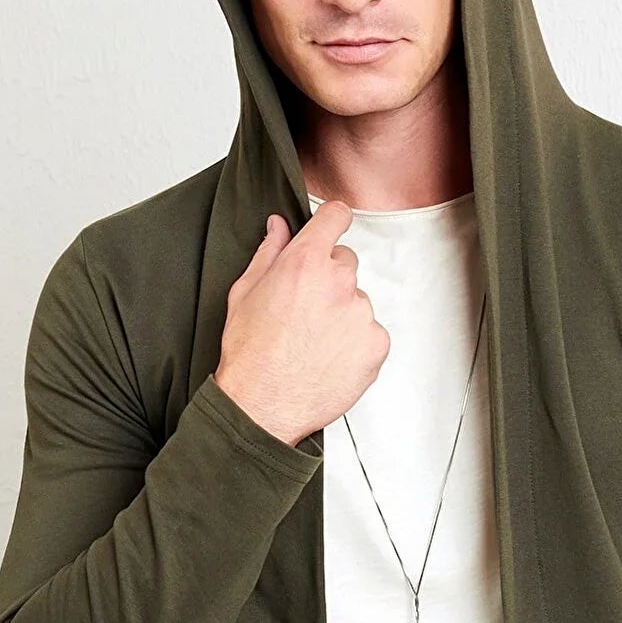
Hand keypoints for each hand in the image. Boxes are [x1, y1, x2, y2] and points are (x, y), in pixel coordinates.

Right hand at [213, 202, 389, 446]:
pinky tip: (329, 358)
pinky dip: (355, 343)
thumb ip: (269, 252)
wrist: (262, 406)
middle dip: (328, 279)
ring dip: (342, 314)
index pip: (336, 216)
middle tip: (305, 310)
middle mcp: (338, 282)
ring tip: (314, 342)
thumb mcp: (245, 292)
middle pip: (346, 262)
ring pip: (357, 301)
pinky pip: (370, 332)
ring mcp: (361, 314)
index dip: (332, 222)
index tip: (331, 229)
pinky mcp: (376, 344)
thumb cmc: (250, 354)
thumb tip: (279, 227)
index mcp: (305, 262)